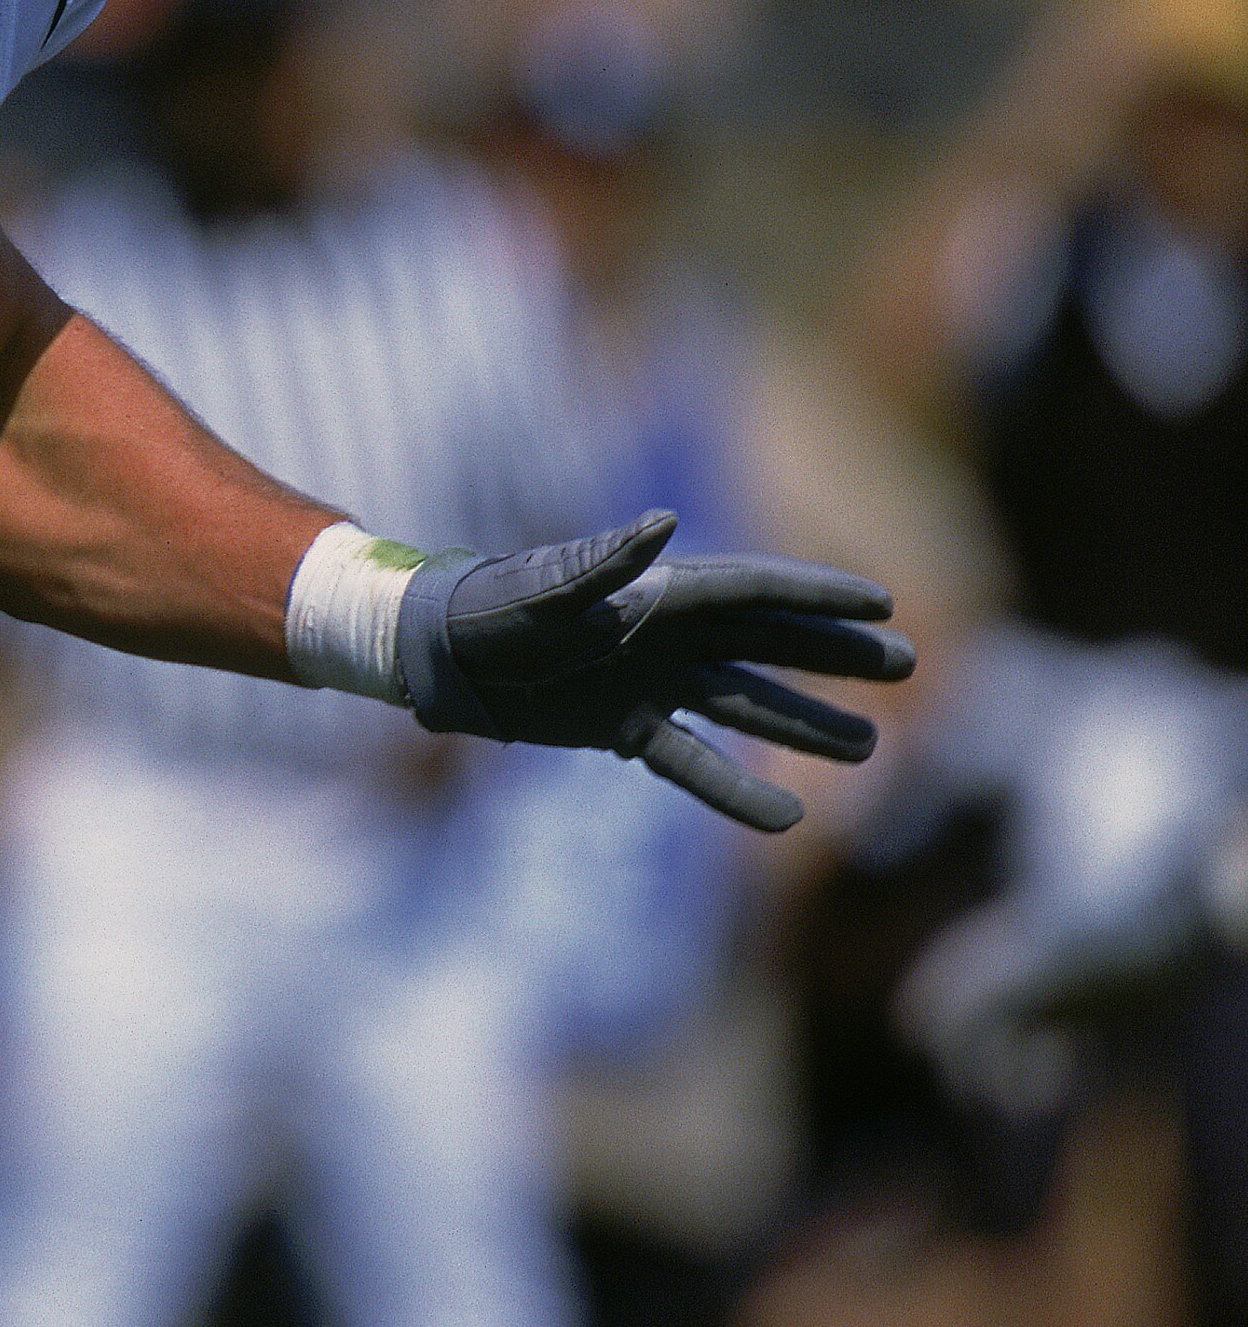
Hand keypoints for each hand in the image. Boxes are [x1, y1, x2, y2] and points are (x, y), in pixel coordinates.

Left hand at [401, 511, 914, 831]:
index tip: (883, 603)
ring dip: (804, 724)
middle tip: (904, 666)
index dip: (817, 596)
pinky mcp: (626, 726)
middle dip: (834, 654)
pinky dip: (738, 788)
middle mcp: (666, 635)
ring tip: (869, 748)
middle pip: (768, 644)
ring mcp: (651, 682)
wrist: (440, 654)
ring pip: (746, 703)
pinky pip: (695, 760)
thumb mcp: (546, 591)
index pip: (755, 591)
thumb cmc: (490, 608)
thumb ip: (605, 565)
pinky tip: (788, 818)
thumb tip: (662, 527)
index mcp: (658, 594)